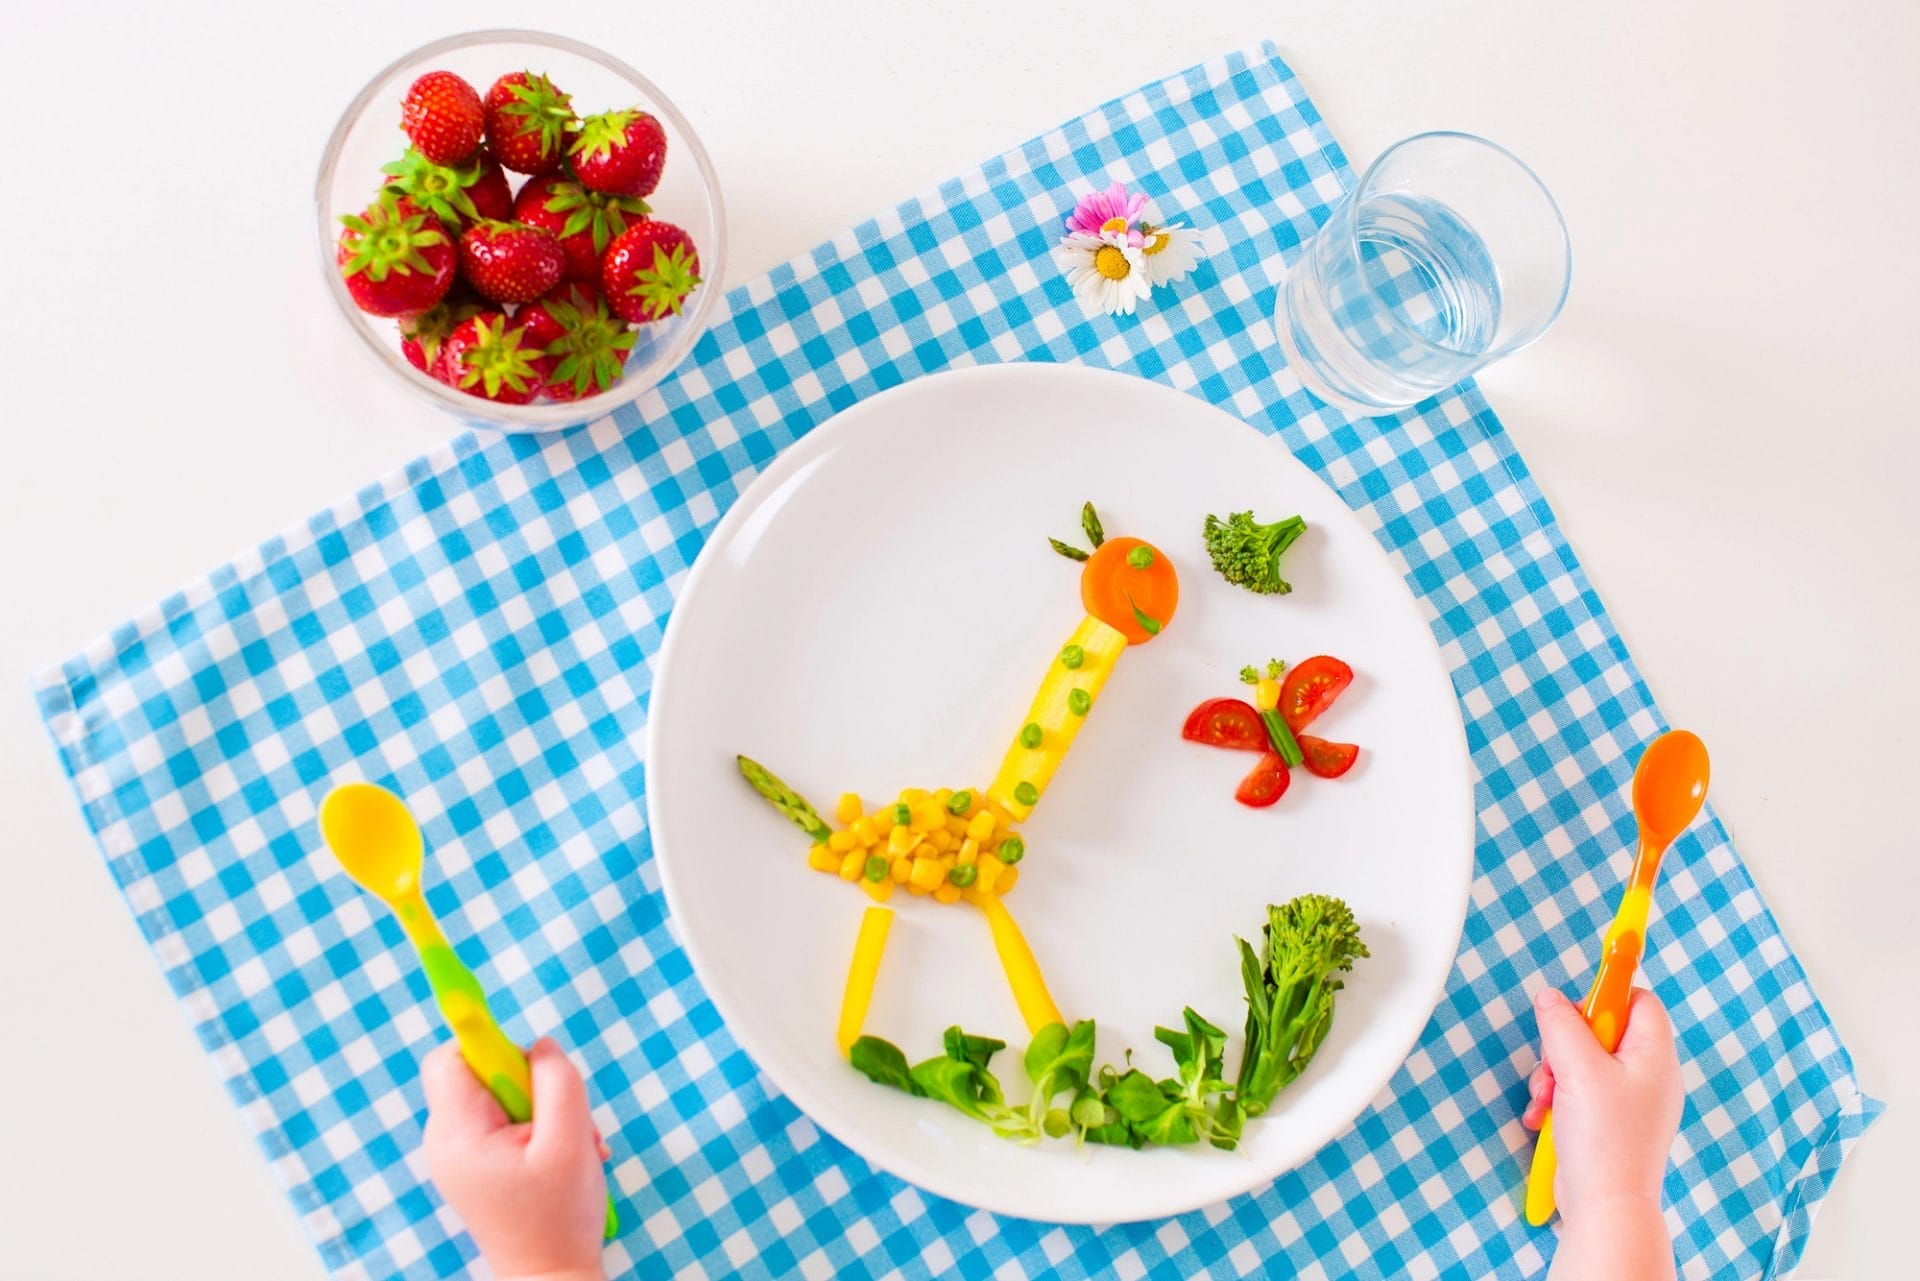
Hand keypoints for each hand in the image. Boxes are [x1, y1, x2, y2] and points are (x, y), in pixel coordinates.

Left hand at [422, 1038, 611, 1280]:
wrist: (551, 1278)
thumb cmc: (559, 1216)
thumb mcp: (571, 1140)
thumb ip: (558, 1080)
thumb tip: (540, 1045)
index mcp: (459, 1135)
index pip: (449, 1058)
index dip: (486, 1043)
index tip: (525, 1057)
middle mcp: (447, 1142)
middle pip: (478, 1073)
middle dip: (529, 1081)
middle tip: (564, 1116)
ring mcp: (460, 1155)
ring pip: (499, 1096)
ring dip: (543, 1108)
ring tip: (572, 1144)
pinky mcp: (477, 1165)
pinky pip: (504, 1121)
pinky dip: (539, 1128)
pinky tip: (564, 1155)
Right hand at [1523, 986, 1681, 1280]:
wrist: (1606, 1205)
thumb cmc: (1605, 1140)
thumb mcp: (1578, 1069)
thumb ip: (1562, 1024)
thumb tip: (1551, 998)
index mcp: (1653, 1055)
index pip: (1638, 998)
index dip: (1608, 990)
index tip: (1582, 988)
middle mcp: (1646, 1074)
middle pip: (1600, 1029)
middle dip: (1565, 1043)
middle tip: (1555, 1063)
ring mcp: (1627, 1100)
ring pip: (1581, 1060)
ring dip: (1554, 1073)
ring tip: (1547, 1098)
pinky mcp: (1607, 1121)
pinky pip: (1576, 1090)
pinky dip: (1556, 1098)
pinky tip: (1544, 1117)